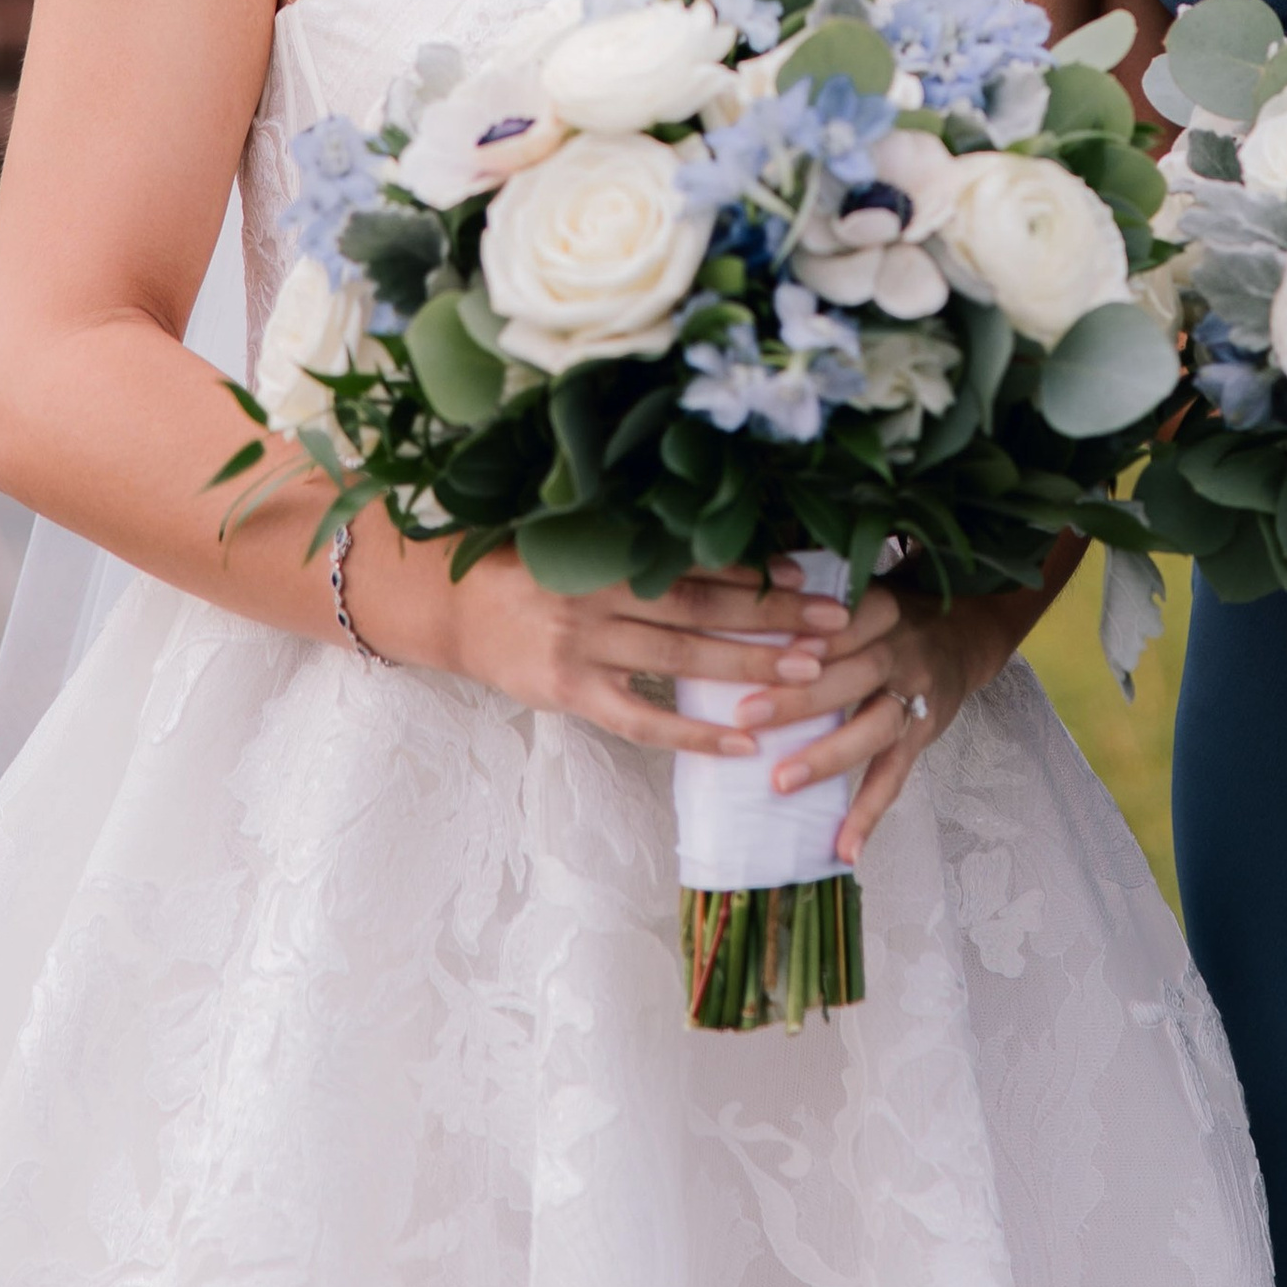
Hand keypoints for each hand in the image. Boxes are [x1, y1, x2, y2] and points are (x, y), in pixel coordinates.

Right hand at [353, 517, 863, 762]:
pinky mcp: (570, 694)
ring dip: (749, 667)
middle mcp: (600, 597)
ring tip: (811, 675)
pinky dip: (694, 732)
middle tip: (835, 625)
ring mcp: (584, 649)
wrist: (451, 608)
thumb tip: (729, 553)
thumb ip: (643, 550)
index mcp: (609, 553)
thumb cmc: (529, 569)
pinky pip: (642, 720)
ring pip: (681, 663)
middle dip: (773, 617)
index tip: (810, 576)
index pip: (695, 563)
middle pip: (701, 610)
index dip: (754, 571)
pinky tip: (741, 742)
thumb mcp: (582, 544)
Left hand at [754, 584, 1015, 863]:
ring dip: (829, 756)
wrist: (965, 632)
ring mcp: (918, 695)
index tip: (766, 649)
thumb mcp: (861, 589)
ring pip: (877, 726)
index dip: (810, 634)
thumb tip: (734, 611)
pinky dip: (871, 813)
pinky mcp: (926, 734)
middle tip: (745, 715)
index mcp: (881, 608)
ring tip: (781, 784)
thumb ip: (813, 600)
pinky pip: (896, 775)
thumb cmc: (887, 615)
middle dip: (802, 696)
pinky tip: (845, 849)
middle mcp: (903, 649)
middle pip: (856, 672)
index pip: (845, 618)